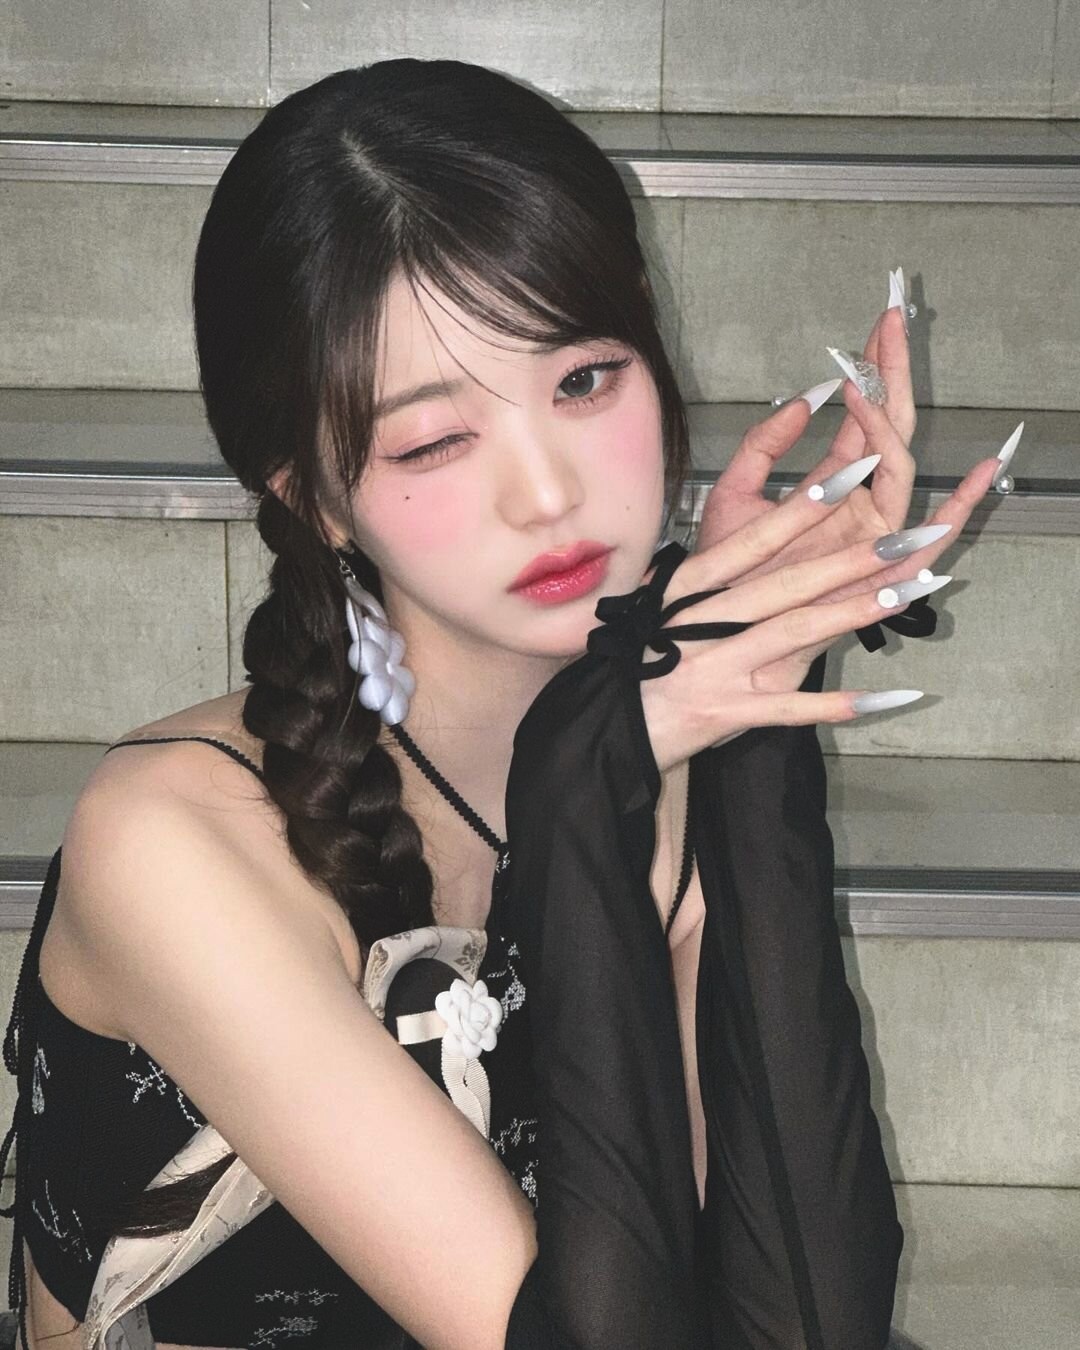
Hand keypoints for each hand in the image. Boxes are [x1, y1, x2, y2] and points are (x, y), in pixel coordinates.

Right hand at [638, 451, 973, 774]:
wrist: (611, 721)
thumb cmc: (643, 651)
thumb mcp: (666, 595)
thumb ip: (713, 562)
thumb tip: (761, 524)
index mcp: (690, 585)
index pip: (753, 539)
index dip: (804, 507)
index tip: (850, 474)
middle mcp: (703, 621)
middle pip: (786, 583)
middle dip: (850, 558)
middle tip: (908, 535)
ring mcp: (716, 669)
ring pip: (794, 632)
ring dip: (854, 612)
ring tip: (910, 593)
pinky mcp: (728, 712)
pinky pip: (790, 709)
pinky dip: (838, 705)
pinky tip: (887, 698)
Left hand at [670, 303, 1001, 692]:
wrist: (714, 636)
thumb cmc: (724, 576)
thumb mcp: (734, 496)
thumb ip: (763, 446)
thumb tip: (805, 396)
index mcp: (829, 487)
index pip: (860, 418)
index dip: (869, 370)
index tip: (875, 322)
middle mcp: (857, 506)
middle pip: (887, 429)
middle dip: (893, 374)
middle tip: (894, 319)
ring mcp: (873, 535)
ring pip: (901, 467)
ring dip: (894, 420)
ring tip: (877, 378)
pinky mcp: (880, 571)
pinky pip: (932, 538)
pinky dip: (961, 506)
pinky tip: (983, 469)